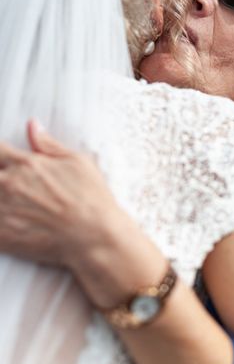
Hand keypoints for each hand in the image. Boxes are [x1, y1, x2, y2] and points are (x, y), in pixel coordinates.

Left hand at [0, 121, 165, 306]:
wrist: (95, 237)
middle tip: (14, 184)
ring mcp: (3, 211)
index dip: (0, 155)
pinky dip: (0, 219)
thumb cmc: (92, 198)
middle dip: (0, 175)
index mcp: (26, 164)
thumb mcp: (78, 162)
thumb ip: (49, 144)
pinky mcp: (2, 236)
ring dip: (0, 198)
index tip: (5, 160)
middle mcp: (8, 185)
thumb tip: (32, 126)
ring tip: (18, 202)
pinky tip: (14, 219)